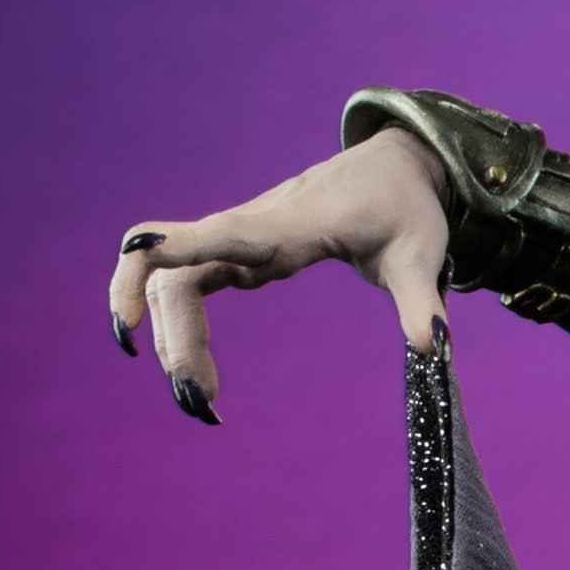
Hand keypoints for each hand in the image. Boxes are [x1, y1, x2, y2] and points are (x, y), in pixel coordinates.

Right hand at [104, 129, 448, 423]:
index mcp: (294, 224)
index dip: (177, 245)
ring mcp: (239, 238)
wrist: (395, 166)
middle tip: (201, 403)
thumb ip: (422, 304)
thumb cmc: (405, 207)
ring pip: (173, 281)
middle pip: (180, 272)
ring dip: (174, 338)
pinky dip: (178, 327)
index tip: (135, 262)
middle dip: (175, 334)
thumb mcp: (421, 256)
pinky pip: (185, 283)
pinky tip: (194, 371)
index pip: (225, 233)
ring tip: (204, 401)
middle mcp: (252, 226)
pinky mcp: (238, 250)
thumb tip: (434, 353)